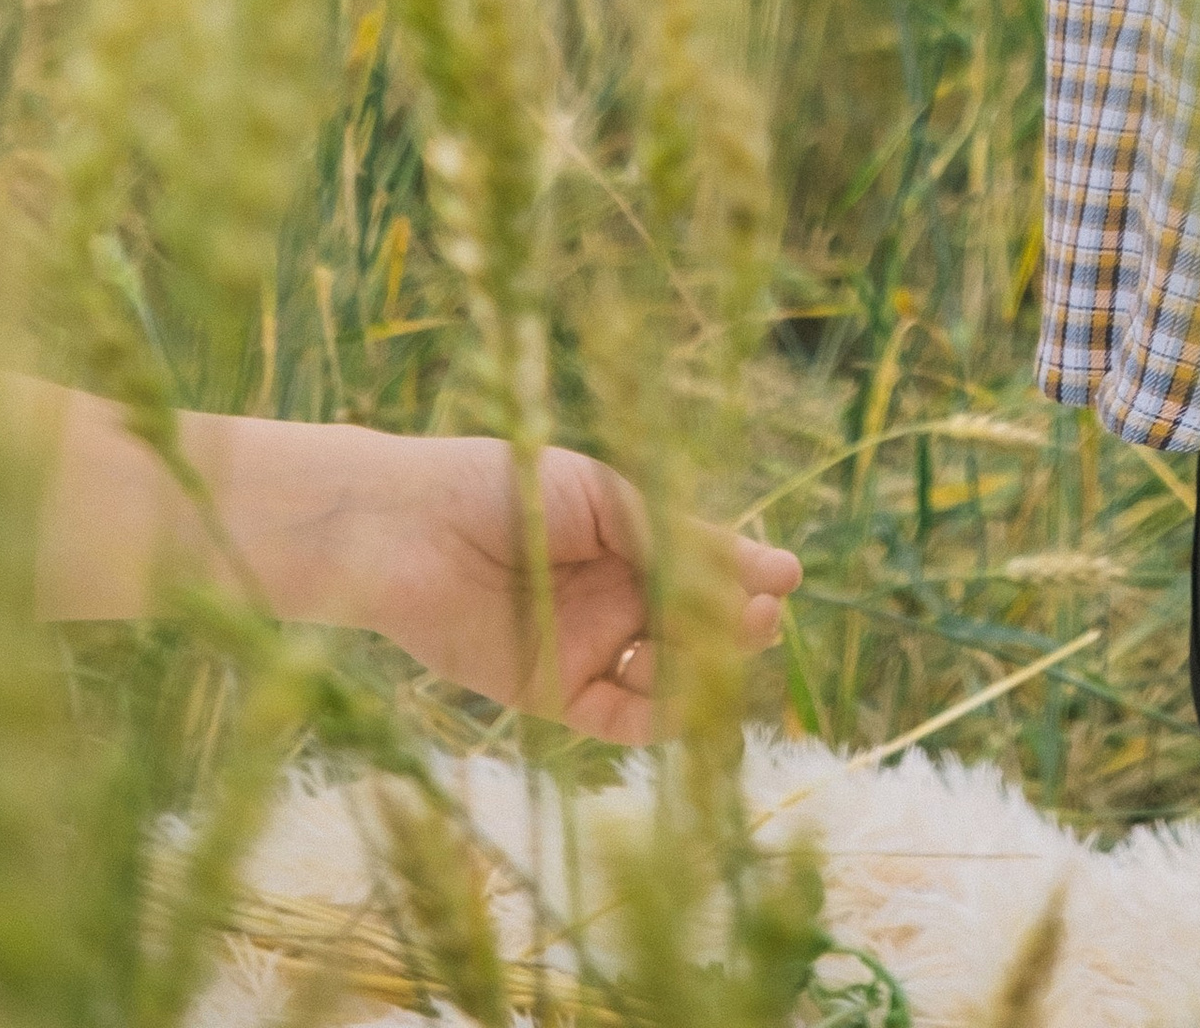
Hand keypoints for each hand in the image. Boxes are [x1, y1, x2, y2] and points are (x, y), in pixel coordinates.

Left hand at [330, 436, 799, 748]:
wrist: (413, 528)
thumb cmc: (507, 484)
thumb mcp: (602, 497)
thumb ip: (669, 538)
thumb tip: (756, 569)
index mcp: (628, 537)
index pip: (702, 563)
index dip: (746, 572)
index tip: (786, 577)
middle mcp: (614, 594)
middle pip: (694, 622)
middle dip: (735, 622)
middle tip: (761, 616)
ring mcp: (588, 644)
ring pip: (666, 672)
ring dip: (704, 666)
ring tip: (727, 645)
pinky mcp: (554, 691)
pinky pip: (620, 716)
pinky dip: (658, 715)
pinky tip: (685, 696)